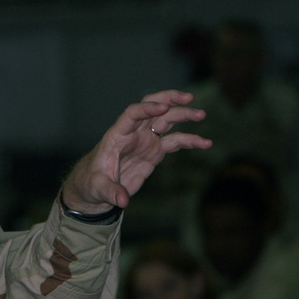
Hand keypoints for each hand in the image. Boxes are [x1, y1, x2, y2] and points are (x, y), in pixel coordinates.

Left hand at [62, 90, 210, 212]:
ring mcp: (145, 140)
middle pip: (152, 108)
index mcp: (117, 135)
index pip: (132, 114)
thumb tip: (122, 201)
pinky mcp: (154, 151)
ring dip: (184, 115)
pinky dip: (189, 140)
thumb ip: (111, 192)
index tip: (163, 107)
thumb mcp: (98, 188)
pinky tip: (205, 143)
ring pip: (166, 121)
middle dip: (169, 99)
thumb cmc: (92, 183)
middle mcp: (133, 133)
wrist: (97, 187)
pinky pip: (174, 141)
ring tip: (201, 114)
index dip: (147, 109)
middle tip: (188, 98)